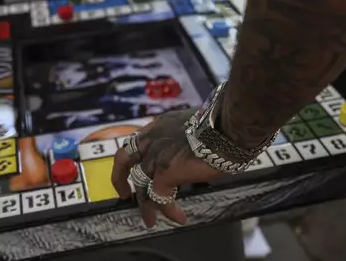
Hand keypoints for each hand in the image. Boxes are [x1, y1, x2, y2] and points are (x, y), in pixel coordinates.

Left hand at [111, 109, 226, 227]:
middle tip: (124, 194)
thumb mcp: (191, 126)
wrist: (226, 127)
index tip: (134, 167)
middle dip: (119, 179)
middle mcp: (151, 139)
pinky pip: (159, 198)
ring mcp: (154, 156)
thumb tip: (190, 152)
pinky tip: (179, 217)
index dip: (133, 157)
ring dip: (146, 205)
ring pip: (141, 185)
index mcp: (158, 126)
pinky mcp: (164, 173)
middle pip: (123, 160)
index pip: (136, 142)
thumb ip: (182, 138)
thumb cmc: (219, 124)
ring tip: (151, 220)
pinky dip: (168, 210)